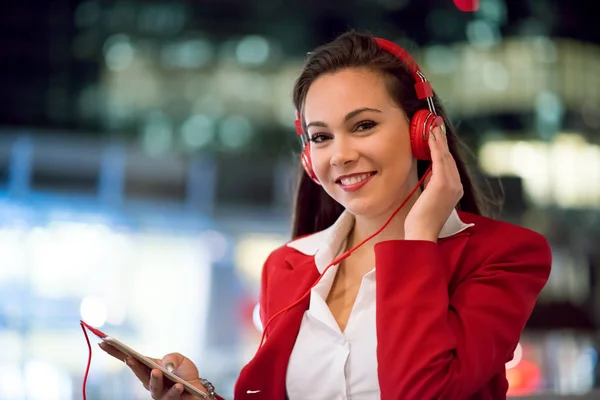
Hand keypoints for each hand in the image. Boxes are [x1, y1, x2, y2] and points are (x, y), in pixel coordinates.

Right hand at [99, 342, 208, 399]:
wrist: (197, 391)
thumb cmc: (185, 374)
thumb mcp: (180, 359)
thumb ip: (172, 358)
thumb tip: (165, 365)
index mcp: (149, 367)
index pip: (131, 358)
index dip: (116, 352)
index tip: (104, 342)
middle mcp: (150, 380)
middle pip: (138, 372)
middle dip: (133, 365)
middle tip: (129, 358)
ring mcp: (158, 392)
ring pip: (153, 387)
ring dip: (154, 379)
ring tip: (157, 372)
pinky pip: (171, 396)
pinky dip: (174, 390)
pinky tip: (179, 386)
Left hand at [404, 124, 462, 241]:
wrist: (422, 232)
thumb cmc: (422, 218)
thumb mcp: (430, 197)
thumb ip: (432, 184)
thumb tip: (429, 173)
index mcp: (456, 190)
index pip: (450, 165)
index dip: (443, 149)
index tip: (438, 136)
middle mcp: (457, 186)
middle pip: (449, 158)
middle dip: (442, 141)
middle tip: (436, 125)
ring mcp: (452, 184)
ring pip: (445, 156)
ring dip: (438, 140)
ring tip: (432, 127)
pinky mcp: (442, 184)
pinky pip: (439, 160)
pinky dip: (435, 146)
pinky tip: (430, 137)